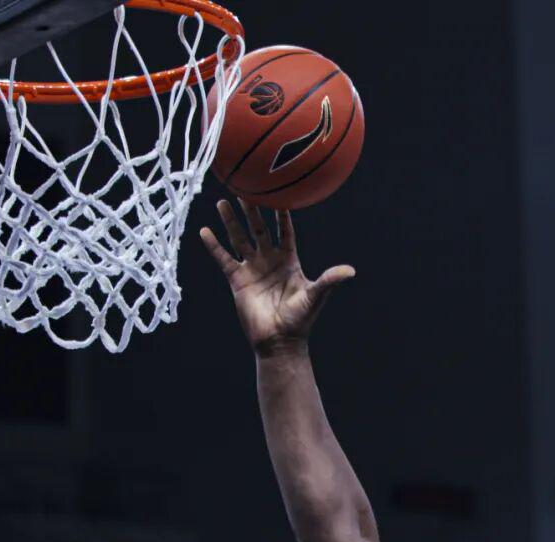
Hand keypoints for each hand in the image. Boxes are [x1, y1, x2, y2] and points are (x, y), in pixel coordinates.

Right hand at [200, 201, 353, 351]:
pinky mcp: (237, 280)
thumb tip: (350, 271)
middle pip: (259, 228)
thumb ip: (329, 280)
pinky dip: (213, 245)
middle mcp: (269, 261)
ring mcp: (252, 269)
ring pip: (239, 238)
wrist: (279, 342)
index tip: (279, 193)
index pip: (285, 231)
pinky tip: (204, 231)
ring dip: (231, 221)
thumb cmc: (299, 320)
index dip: (282, 214)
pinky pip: (223, 258)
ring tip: (223, 201)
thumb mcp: (315, 296)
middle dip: (252, 209)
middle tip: (246, 187)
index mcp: (288, 261)